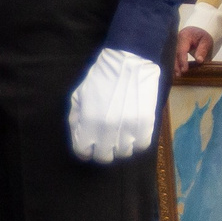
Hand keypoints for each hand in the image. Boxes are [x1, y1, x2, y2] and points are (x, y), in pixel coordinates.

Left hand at [66, 47, 161, 164]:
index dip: (84, 150)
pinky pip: (142, 145)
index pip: (83, 151)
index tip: (88, 146)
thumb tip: (79, 137)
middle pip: (104, 157)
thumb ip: (75, 119)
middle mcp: (107, 129)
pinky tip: (133, 133)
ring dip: (120, 146)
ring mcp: (128, 128)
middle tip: (104, 142)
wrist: (129, 63)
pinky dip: (137, 142)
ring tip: (120, 135)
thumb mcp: (79, 96)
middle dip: (102, 151)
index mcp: (88, 122)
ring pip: (124, 153)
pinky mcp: (146, 124)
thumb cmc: (100, 78)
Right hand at [175, 27, 216, 74]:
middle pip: (174, 54)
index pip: (181, 50)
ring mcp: (174, 43)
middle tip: (179, 74)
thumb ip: (202, 50)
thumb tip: (199, 60)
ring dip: (174, 65)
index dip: (182, 61)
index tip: (184, 70)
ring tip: (177, 75)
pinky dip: (175, 63)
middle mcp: (176, 40)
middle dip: (176, 65)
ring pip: (172, 56)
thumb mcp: (206, 41)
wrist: (199, 32)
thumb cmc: (203, 36)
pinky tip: (176, 71)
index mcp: (184, 36)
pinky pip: (173, 56)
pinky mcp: (174, 47)